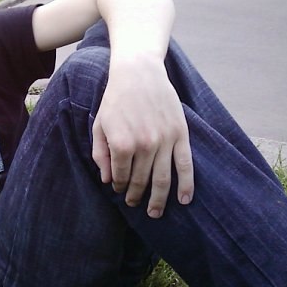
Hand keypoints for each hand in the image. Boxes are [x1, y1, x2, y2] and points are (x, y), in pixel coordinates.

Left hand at [92, 55, 193, 217]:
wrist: (138, 73)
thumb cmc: (115, 100)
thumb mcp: (99, 126)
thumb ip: (101, 154)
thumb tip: (107, 181)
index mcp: (122, 144)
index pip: (121, 176)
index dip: (119, 186)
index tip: (119, 189)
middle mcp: (145, 145)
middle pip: (142, 181)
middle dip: (137, 196)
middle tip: (135, 204)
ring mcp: (165, 141)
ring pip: (164, 179)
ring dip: (159, 199)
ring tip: (155, 212)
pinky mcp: (181, 134)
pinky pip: (186, 165)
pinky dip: (186, 185)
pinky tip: (184, 200)